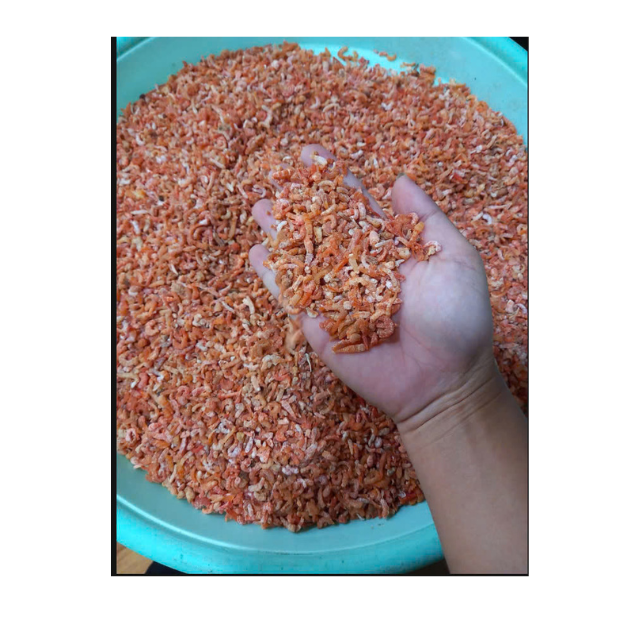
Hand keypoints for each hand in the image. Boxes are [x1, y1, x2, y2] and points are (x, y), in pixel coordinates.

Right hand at [249, 144, 497, 435]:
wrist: (445, 379)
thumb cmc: (458, 318)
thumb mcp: (454, 257)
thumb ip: (426, 219)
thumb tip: (399, 180)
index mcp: (389, 248)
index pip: (356, 206)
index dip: (334, 180)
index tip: (311, 154)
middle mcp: (359, 268)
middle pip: (323, 229)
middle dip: (300, 202)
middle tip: (278, 176)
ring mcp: (337, 298)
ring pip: (302, 259)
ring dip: (280, 233)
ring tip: (260, 207)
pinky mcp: (320, 328)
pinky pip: (292, 299)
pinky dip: (273, 278)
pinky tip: (258, 253)